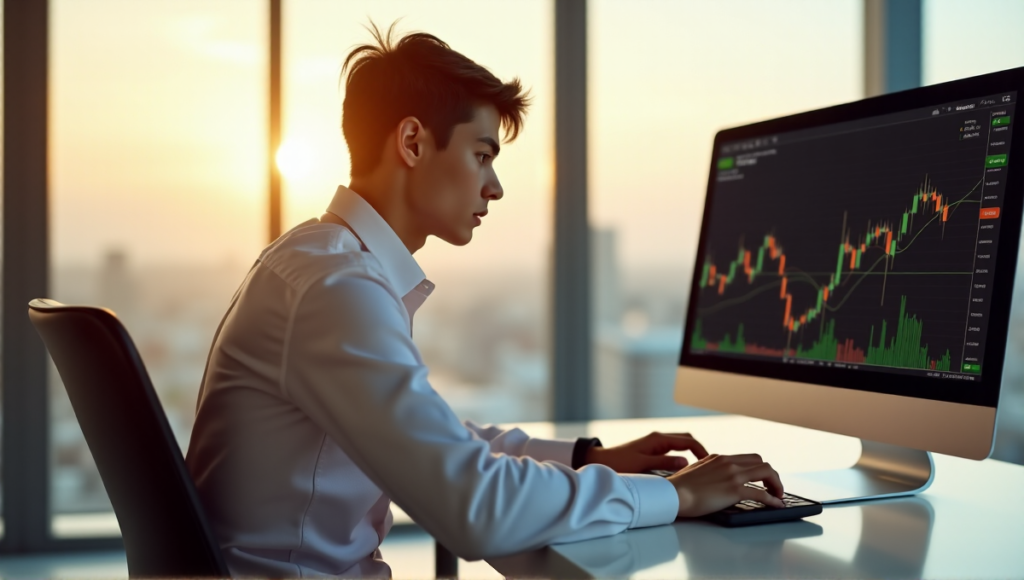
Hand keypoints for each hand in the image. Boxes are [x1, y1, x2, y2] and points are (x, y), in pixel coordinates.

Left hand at [584, 431, 708, 473]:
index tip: (711, 464)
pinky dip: (682, 457)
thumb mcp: (642, 464)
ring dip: (691, 454)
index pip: (688, 441)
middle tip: (709, 466)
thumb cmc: (618, 463)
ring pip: (680, 445)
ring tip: (701, 469)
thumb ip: (664, 463)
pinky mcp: (652, 451)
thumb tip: (686, 462)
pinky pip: (673, 451)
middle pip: (687, 440)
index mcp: (658, 439)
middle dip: (699, 450)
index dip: (701, 451)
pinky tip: (685, 470)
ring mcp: (655, 444)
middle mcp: (658, 439)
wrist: (600, 462)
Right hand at [668, 453, 784, 516]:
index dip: (759, 469)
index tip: (762, 479)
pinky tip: (777, 505)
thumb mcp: (695, 470)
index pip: (748, 458)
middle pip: (761, 462)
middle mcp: (728, 463)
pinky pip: (761, 493)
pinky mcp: (734, 490)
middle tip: (773, 488)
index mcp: (719, 458)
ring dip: (776, 485)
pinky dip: (773, 500)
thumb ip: (708, 470)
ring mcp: (733, 475)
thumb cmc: (679, 487)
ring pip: (767, 472)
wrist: (673, 494)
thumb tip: (713, 478)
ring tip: (778, 496)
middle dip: (771, 475)